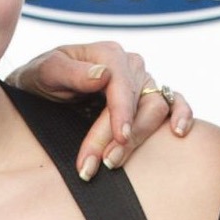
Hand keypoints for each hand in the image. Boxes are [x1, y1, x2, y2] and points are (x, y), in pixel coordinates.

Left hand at [12, 43, 192, 177]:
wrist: (37, 93)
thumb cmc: (39, 80)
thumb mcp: (43, 72)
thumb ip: (68, 71)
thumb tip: (102, 76)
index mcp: (107, 55)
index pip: (122, 83)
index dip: (121, 113)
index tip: (117, 140)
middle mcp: (129, 66)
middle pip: (140, 101)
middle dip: (122, 136)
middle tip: (100, 165)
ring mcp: (142, 83)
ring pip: (156, 108)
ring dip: (141, 137)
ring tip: (114, 163)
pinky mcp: (148, 100)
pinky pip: (174, 102)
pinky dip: (182, 114)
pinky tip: (178, 133)